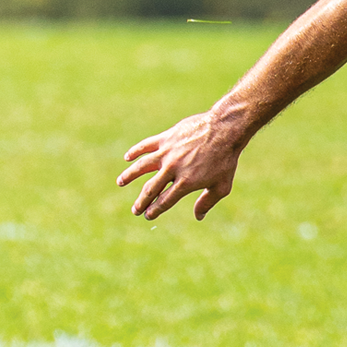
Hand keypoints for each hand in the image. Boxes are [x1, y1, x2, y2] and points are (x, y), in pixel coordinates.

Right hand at [117, 111, 243, 220]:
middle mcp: (173, 169)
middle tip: (135, 209)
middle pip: (151, 188)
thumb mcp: (221, 185)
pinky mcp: (166, 138)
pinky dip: (135, 151)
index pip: (165, 201)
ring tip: (120, 182)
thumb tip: (198, 217)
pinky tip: (128, 157)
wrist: (226, 129)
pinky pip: (146, 145)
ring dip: (129, 175)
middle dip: (141, 201)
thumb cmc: (226, 159)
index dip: (155, 210)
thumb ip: (207, 202)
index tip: (148, 215)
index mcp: (186, 183)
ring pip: (142, 166)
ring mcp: (168, 152)